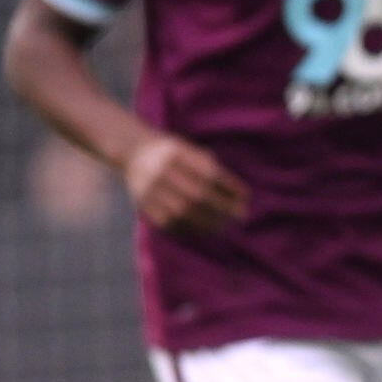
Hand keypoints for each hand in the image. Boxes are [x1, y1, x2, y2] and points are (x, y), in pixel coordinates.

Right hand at [124, 131, 248, 232]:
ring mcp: (151, 188)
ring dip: (207, 222)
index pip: (209, 174)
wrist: (135, 152)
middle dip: (223, 208)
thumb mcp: (192, 151)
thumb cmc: (175, 154)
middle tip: (241, 216)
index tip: (246, 197)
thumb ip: (213, 169)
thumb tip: (241, 196)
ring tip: (223, 227)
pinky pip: (167, 221)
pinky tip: (201, 230)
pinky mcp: (143, 203)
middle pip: (198, 194)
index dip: (230, 187)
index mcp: (178, 154)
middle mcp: (163, 171)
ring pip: (183, 211)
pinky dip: (187, 228)